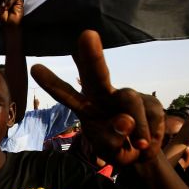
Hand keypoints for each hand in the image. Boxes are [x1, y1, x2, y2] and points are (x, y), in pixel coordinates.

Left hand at [31, 30, 162, 164]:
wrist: (142, 153)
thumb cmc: (116, 148)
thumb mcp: (109, 151)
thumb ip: (112, 139)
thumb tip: (126, 120)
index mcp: (85, 107)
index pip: (66, 95)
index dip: (52, 83)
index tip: (35, 68)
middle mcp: (103, 95)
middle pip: (97, 74)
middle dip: (92, 55)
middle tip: (87, 35)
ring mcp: (127, 96)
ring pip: (131, 101)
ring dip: (138, 128)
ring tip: (141, 146)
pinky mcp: (150, 101)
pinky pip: (153, 115)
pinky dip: (153, 134)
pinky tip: (150, 142)